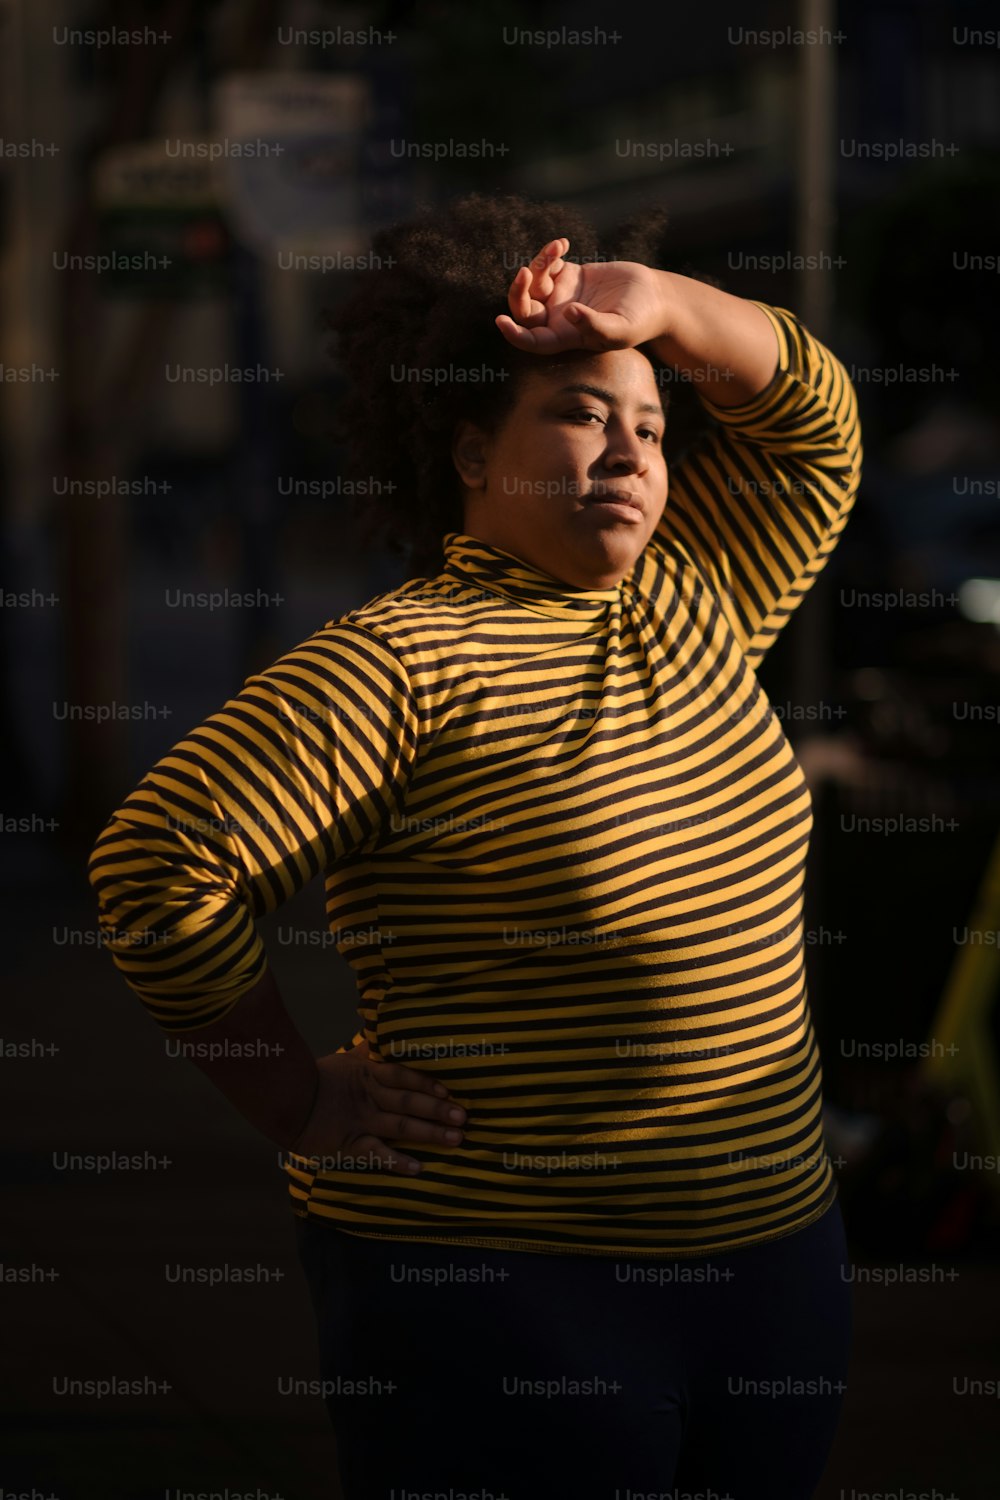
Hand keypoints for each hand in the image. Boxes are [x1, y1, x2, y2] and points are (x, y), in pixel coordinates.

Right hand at [285, 1038, 465, 1176]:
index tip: (449, 1090)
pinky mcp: (350, 1144)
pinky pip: (377, 1153)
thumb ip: (368, 1047)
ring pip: (400, 1126)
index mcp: (369, 1074)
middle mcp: (369, 1097)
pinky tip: (418, 1168)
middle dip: (437, 1109)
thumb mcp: (346, 1058)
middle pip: (408, 1102)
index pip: (402, 1076)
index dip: (426, 1082)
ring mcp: (361, 1121)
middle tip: (464, 1117)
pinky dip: (397, 1161)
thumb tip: (377, 1019)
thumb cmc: (320, 1079)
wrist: (287, 1102)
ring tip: (455, 1139)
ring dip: (429, 1133)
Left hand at [495, 237, 667, 353]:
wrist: (654, 297)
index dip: (514, 334)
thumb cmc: (639, 321)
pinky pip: (548, 264)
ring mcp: (562, 295)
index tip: (501, 320)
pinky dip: (549, 252)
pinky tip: (563, 243)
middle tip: (525, 273)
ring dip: (539, 264)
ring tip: (557, 249)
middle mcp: (558, 319)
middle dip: (519, 292)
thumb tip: (569, 313)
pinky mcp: (569, 275)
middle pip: (524, 310)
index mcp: (565, 337)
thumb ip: (595, 326)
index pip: (532, 340)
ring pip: (533, 283)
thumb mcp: (621, 330)